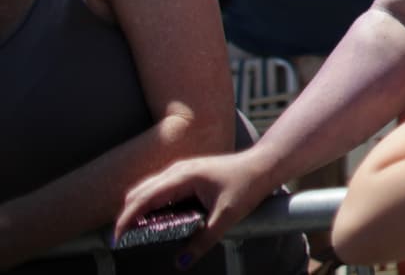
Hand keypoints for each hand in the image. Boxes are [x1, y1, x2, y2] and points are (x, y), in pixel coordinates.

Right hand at [114, 152, 275, 268]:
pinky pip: (160, 189)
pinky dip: (150, 205)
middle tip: (123, 241)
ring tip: (136, 235)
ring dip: (138, 210)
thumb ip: (203, 240)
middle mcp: (177, 170)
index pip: (143, 197)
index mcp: (183, 177)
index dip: (126, 218)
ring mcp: (181, 170)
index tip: (117, 238)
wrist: (264, 164)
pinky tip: (156, 222)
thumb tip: (181, 262)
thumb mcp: (226, 216)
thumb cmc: (247, 184)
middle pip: (139, 192)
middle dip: (127, 216)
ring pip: (148, 189)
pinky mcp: (187, 175)